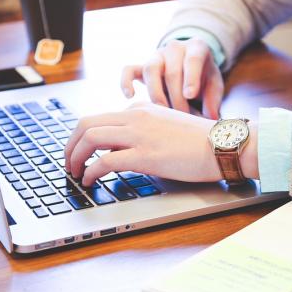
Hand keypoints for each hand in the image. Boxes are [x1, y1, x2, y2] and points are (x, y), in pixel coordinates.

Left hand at [64, 102, 258, 185]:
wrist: (223, 145)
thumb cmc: (201, 141)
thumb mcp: (168, 126)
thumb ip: (146, 130)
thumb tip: (126, 148)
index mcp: (141, 109)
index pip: (100, 118)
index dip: (83, 137)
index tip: (80, 152)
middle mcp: (135, 117)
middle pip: (86, 124)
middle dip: (70, 145)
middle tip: (68, 163)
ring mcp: (139, 135)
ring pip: (90, 138)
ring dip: (75, 157)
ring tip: (75, 173)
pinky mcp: (145, 155)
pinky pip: (105, 161)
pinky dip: (91, 172)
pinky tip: (90, 181)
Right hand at [121, 38, 223, 119]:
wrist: (190, 66)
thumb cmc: (204, 78)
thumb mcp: (214, 85)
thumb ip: (213, 100)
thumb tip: (210, 119)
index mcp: (197, 48)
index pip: (193, 60)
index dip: (191, 78)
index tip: (190, 95)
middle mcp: (175, 48)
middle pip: (172, 71)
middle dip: (177, 98)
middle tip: (183, 117)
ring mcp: (156, 56)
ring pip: (150, 70)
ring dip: (156, 94)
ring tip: (163, 113)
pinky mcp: (141, 66)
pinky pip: (128, 70)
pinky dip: (126, 81)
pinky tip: (130, 96)